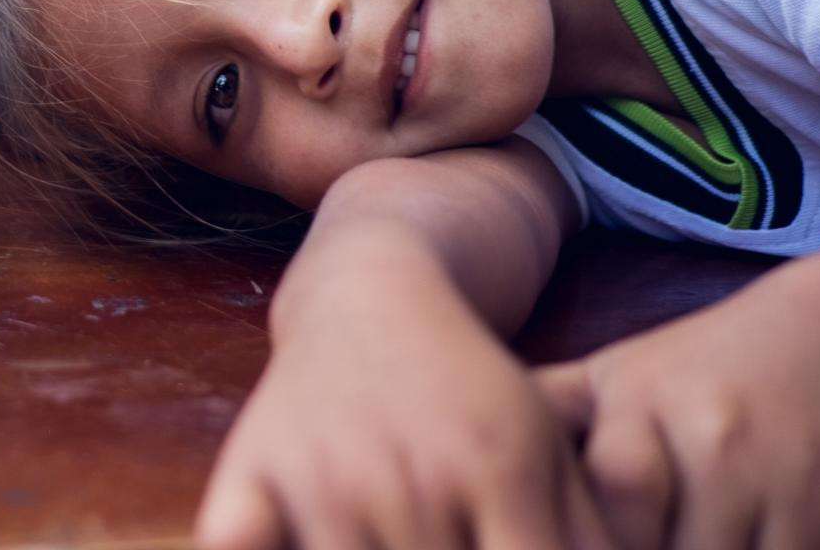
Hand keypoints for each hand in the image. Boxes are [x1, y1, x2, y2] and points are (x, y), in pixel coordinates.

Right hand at [198, 291, 613, 549]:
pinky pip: (235, 548)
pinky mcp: (248, 479)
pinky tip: (292, 547)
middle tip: (442, 543)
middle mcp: (406, 475)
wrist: (365, 295)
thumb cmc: (466, 389)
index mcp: (494, 466)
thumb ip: (584, 535)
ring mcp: (322, 480)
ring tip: (393, 543)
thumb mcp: (541, 449)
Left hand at [538, 279, 819, 549]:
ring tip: (700, 546)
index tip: (561, 543)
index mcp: (648, 410)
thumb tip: (439, 445)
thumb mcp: (613, 382)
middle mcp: (725, 442)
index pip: (612, 504)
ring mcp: (808, 483)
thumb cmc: (701, 374)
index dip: (590, 539)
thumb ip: (541, 420)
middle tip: (632, 548)